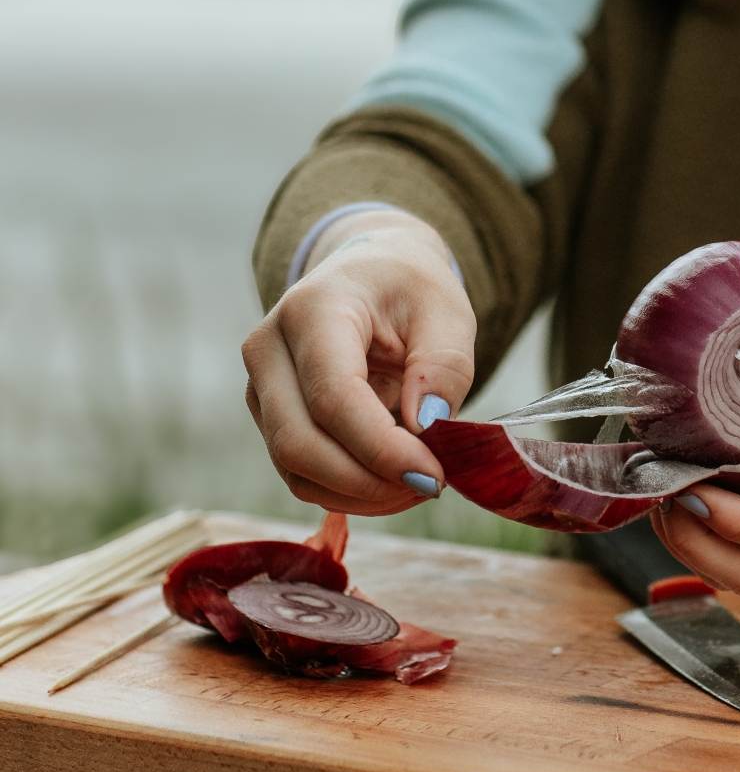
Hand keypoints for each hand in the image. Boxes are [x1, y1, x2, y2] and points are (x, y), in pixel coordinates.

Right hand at [242, 211, 475, 514]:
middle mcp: (270, 348)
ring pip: (296, 469)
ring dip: (360, 494)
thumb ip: (443, 367)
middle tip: (430, 486)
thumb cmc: (409, 290)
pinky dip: (348, 491)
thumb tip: (424, 428)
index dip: (382, 447)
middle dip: (369, 482)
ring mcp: (260, 387)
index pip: (333, 395)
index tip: (433, 476)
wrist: (370, 277)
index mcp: (313, 308)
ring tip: (418, 482)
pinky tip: (392, 480)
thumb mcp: (446, 312)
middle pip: (300, 442)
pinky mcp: (269, 419)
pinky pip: (301, 474)